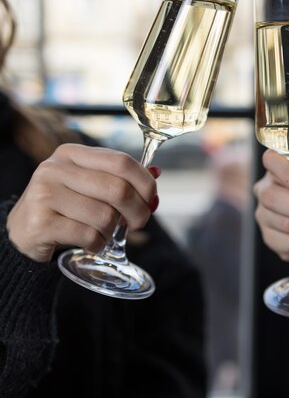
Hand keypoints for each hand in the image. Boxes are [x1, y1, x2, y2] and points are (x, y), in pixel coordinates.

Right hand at [7, 144, 157, 262]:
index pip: (122, 162)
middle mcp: (55, 169)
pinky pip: (89, 236)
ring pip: (105, 216)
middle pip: (118, 190)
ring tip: (103, 232)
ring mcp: (45, 195)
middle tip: (137, 223)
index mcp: (71, 153)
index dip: (145, 183)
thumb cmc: (65, 206)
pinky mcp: (41, 223)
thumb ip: (119, 178)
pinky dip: (98, 244)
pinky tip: (91, 242)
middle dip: (138, 211)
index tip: (151, 200)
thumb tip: (156, 173)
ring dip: (113, 230)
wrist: (23, 231)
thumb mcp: (87, 184)